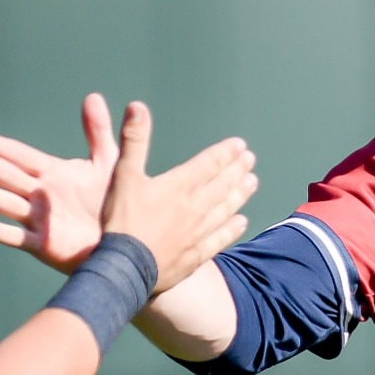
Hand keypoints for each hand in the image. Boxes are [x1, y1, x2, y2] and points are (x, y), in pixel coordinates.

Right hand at [0, 93, 116, 273]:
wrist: (122, 241)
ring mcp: (39, 220)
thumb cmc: (113, 202)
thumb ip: (98, 131)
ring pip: (6, 204)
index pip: (21, 157)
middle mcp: (40, 195)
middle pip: (7, 176)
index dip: (0, 147)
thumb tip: (92, 96)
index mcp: (52, 174)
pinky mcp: (44, 245)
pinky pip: (17, 238)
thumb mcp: (107, 162)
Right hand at [98, 100, 254, 291]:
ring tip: (252, 183)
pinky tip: (241, 222)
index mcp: (179, 186)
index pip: (209, 164)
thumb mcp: (122, 175)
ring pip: (226, 209)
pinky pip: (220, 239)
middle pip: (222, 185)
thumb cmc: (122, 221)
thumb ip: (133, 140)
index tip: (239, 145)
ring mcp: (198, 233)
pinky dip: (232, 229)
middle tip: (250, 160)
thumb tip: (137, 107)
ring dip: (240, 194)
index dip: (225, 153)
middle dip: (237, 170)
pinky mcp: (195, 256)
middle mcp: (194, 208)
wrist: (125, 268)